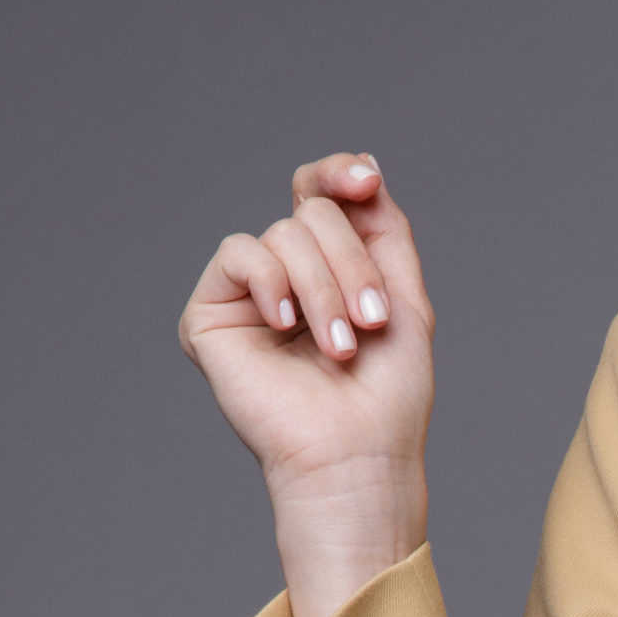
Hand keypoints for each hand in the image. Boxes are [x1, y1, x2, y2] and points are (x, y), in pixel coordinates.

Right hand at [175, 151, 435, 509]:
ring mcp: (249, 293)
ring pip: (284, 234)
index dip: (339, 176)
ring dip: (325, 287)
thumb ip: (385, 230)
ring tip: (341, 346)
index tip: (365, 180)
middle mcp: (289, 275)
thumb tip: (365, 164)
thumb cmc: (388, 392)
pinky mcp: (211, 313)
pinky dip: (273, 282)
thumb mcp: (406, 298)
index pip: (322, 196)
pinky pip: (239, 253)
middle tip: (373, 323)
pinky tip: (287, 325)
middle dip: (353, 265)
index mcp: (332, 268)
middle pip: (314, 214)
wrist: (356, 452)